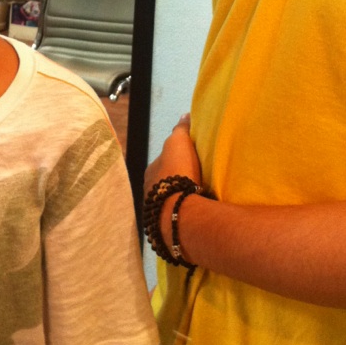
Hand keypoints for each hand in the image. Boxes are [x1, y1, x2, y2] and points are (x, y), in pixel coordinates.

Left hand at [144, 115, 202, 257]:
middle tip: (194, 180)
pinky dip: (183, 213)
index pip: (162, 161)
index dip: (173, 159)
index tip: (187, 159)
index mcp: (151, 172)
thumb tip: (184, 115)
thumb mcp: (178, 143)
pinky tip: (194, 214)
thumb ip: (180, 130)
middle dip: (174, 182)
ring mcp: (156, 212)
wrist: (178, 211)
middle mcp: (149, 192)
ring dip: (178, 199)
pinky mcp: (166, 228)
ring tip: (196, 199)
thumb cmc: (176, 173)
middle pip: (164, 183)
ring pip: (168, 201)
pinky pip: (175, 216)